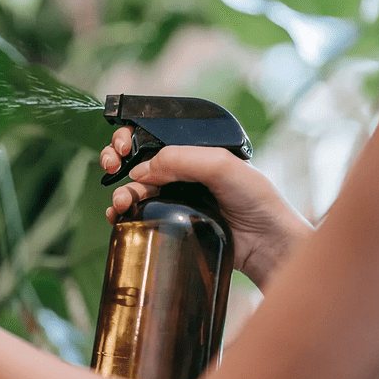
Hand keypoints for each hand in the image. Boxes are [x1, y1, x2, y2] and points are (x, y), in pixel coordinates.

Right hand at [100, 127, 312, 286]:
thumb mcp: (222, 167)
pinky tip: (118, 217)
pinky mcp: (173, 224)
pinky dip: (123, 215)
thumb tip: (142, 169)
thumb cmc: (257, 200)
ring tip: (121, 202)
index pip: (154, 134)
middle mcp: (183, 171)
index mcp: (195, 150)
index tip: (123, 146)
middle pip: (138, 159)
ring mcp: (177, 198)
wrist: (267, 244)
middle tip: (111, 167)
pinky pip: (140, 216)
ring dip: (121, 191)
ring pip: (136, 189)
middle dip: (117, 159)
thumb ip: (183, 160)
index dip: (132, 136)